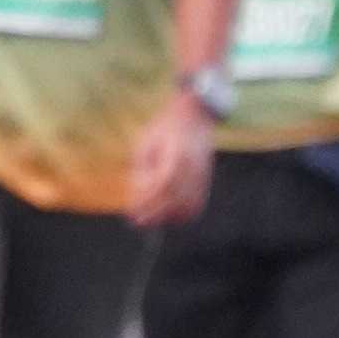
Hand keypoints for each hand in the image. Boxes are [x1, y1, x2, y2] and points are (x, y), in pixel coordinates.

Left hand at [126, 90, 215, 228]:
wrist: (193, 117)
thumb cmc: (163, 130)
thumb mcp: (145, 145)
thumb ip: (142, 172)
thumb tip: (137, 200)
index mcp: (177, 154)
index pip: (163, 183)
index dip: (148, 200)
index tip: (133, 212)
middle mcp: (193, 167)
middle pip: (175, 198)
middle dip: (155, 213)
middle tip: (138, 220)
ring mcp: (202, 175)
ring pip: (188, 206)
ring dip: (169, 216)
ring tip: (151, 216)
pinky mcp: (205, 181)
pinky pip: (196, 205)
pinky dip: (182, 214)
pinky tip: (167, 214)